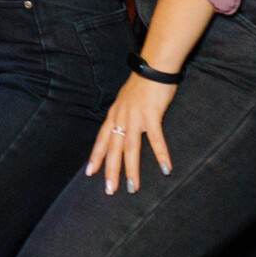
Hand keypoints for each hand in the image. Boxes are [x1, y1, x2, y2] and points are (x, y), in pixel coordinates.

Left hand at [87, 74, 176, 194]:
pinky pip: (156, 139)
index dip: (95, 156)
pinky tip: (165, 169)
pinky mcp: (151, 115)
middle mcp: (121, 117)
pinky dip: (161, 155)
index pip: (101, 139)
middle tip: (110, 190)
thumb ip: (123, 114)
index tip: (89, 172)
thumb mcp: (126, 99)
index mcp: (114, 114)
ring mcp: (135, 117)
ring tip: (133, 187)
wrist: (154, 66)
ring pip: (130, 148)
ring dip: (131, 169)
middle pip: (113, 149)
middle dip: (110, 171)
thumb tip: (121, 127)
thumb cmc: (143, 82)